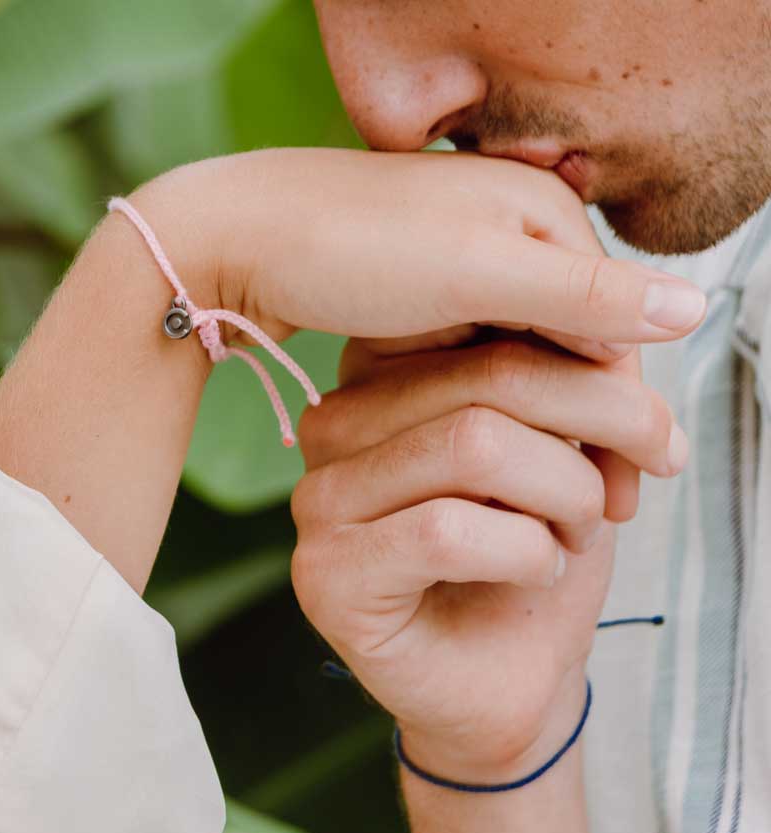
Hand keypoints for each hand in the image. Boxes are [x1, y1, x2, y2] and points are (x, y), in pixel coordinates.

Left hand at [133, 146, 704, 517]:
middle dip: (587, 432)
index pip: (613, 327)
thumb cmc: (351, 248)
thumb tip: (692, 309)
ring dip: (542, 434)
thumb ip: (576, 296)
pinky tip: (490, 469)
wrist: (242, 235)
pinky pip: (478, 367)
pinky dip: (490, 416)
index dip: (623, 410)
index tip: (629, 489)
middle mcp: (514, 234)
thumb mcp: (472, 273)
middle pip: (575, 350)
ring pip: (528, 366)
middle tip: (605, 515)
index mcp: (543, 215)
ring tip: (556, 508)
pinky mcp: (423, 298)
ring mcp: (466, 267)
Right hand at [288, 337, 685, 783]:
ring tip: (574, 534)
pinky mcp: (325, 574)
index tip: (644, 433)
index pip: (487, 324)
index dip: (588, 370)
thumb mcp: (563, 450)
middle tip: (624, 492)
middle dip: (598, 431)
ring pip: (473, 445)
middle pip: (488, 379)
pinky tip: (536, 572)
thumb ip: (567, 383)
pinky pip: (446, 531)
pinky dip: (525, 553)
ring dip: (563, 496)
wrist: (505, 681)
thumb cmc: (529, 561)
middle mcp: (333, 427)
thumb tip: (613, 328)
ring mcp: (318, 501)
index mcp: (379, 379)